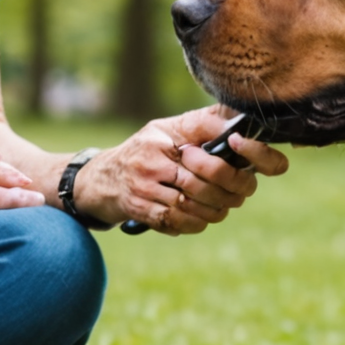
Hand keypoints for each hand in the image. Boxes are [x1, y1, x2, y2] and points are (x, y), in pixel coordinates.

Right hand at [75, 108, 288, 235]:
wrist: (100, 179)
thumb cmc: (142, 151)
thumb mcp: (164, 130)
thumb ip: (199, 124)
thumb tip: (237, 120)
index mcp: (160, 138)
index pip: (203, 152)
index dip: (227, 165)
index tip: (244, 167)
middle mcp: (150, 161)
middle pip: (201, 184)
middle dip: (229, 192)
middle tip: (241, 194)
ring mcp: (143, 187)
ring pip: (192, 206)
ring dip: (215, 211)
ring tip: (223, 207)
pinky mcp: (139, 209)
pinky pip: (176, 222)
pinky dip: (194, 224)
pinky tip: (201, 219)